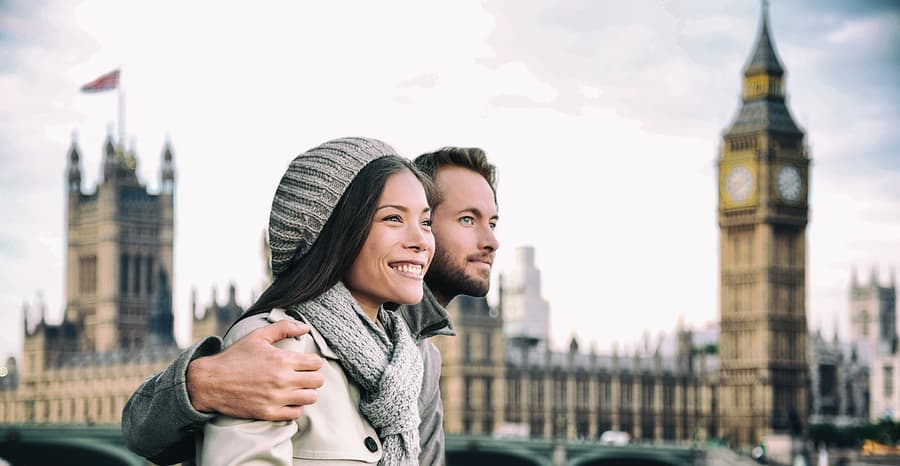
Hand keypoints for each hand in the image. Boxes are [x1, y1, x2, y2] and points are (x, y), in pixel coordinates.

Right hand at [186, 320, 323, 420]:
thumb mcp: (258, 336)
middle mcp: (282, 380)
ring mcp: (276, 398)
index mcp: (282, 359)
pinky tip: (286, 400)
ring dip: (306, 393)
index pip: (316, 363)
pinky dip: (294, 407)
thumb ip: (284, 328)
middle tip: (302, 376)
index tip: (305, 363)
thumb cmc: (234, 357)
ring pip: (310, 398)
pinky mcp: (268, 413)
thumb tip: (306, 327)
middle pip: (318, 381)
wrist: (209, 382)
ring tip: (296, 389)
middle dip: (313, 377)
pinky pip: (296, 414)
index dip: (313, 362)